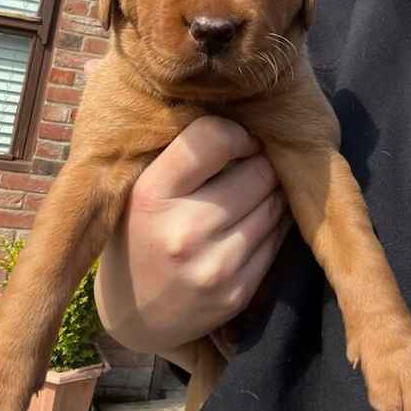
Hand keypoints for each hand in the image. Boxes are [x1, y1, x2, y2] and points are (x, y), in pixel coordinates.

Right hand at [94, 116, 290, 367]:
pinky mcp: (237, 292)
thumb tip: (174, 93)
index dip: (235, 133)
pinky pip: (278, 239)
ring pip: (274, 204)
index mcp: (151, 194)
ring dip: (272, 191)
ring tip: (256, 188)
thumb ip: (175, 150)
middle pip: (257, 171)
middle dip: (260, 162)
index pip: (213, 138)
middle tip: (252, 163)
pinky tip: (258, 218)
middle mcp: (183, 230)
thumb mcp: (137, 186)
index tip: (236, 141)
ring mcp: (214, 265)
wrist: (133, 317)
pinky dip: (275, 222)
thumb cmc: (139, 233)